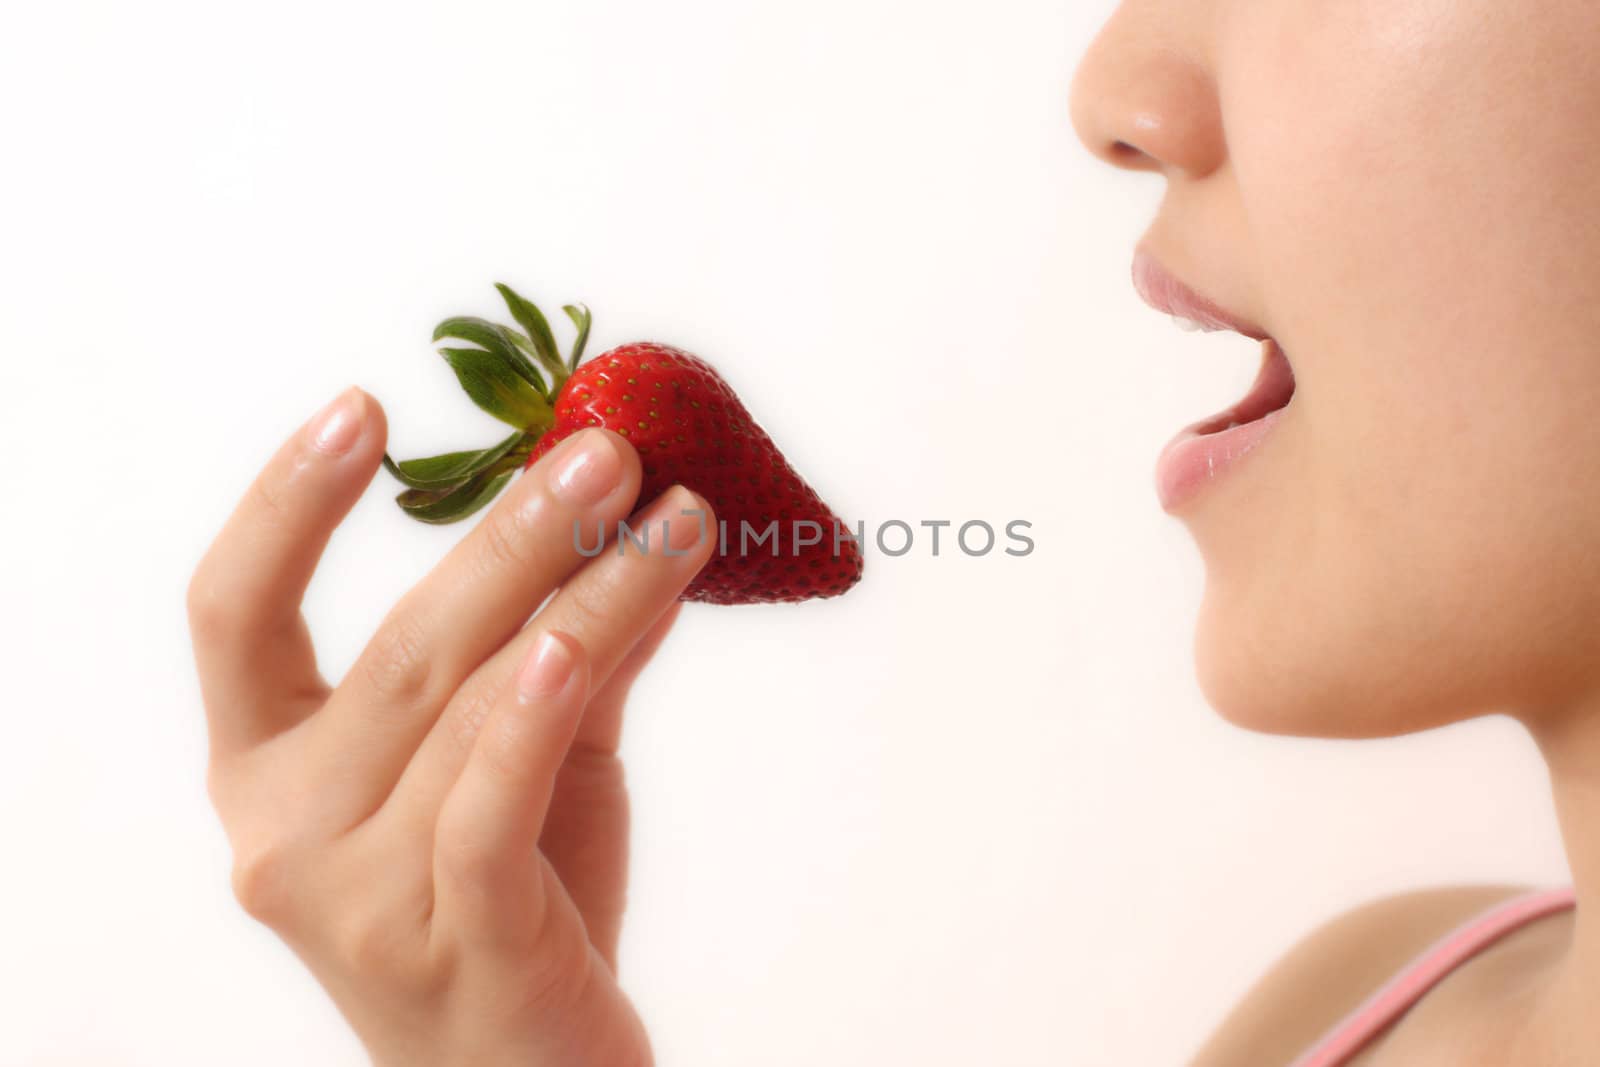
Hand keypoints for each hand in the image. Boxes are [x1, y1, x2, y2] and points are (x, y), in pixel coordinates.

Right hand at [187, 387, 713, 1066]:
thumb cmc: (514, 905)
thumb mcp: (531, 762)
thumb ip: (571, 652)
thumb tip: (639, 523)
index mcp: (268, 772)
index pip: (231, 616)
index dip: (285, 505)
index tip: (362, 408)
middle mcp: (284, 832)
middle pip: (399, 646)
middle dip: (511, 533)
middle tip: (603, 449)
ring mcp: (358, 897)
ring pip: (473, 707)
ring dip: (584, 597)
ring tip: (671, 516)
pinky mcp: (454, 942)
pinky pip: (493, 801)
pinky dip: (539, 709)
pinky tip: (586, 632)